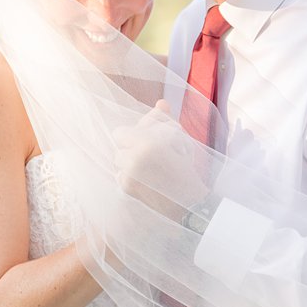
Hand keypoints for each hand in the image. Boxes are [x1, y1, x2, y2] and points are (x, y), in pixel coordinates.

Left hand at [114, 100, 209, 217]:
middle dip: (131, 148)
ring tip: (149, 168)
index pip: (120, 132)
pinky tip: (146, 180)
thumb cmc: (186, 170)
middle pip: (118, 146)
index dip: (132, 135)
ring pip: (117, 160)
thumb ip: (165, 121)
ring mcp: (128, 175)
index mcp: (148, 143)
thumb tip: (160, 102)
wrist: (189, 204)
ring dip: (129, 161)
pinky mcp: (126, 188)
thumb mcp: (180, 141)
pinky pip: (119, 175)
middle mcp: (134, 158)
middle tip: (151, 156)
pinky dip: (129, 176)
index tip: (145, 141)